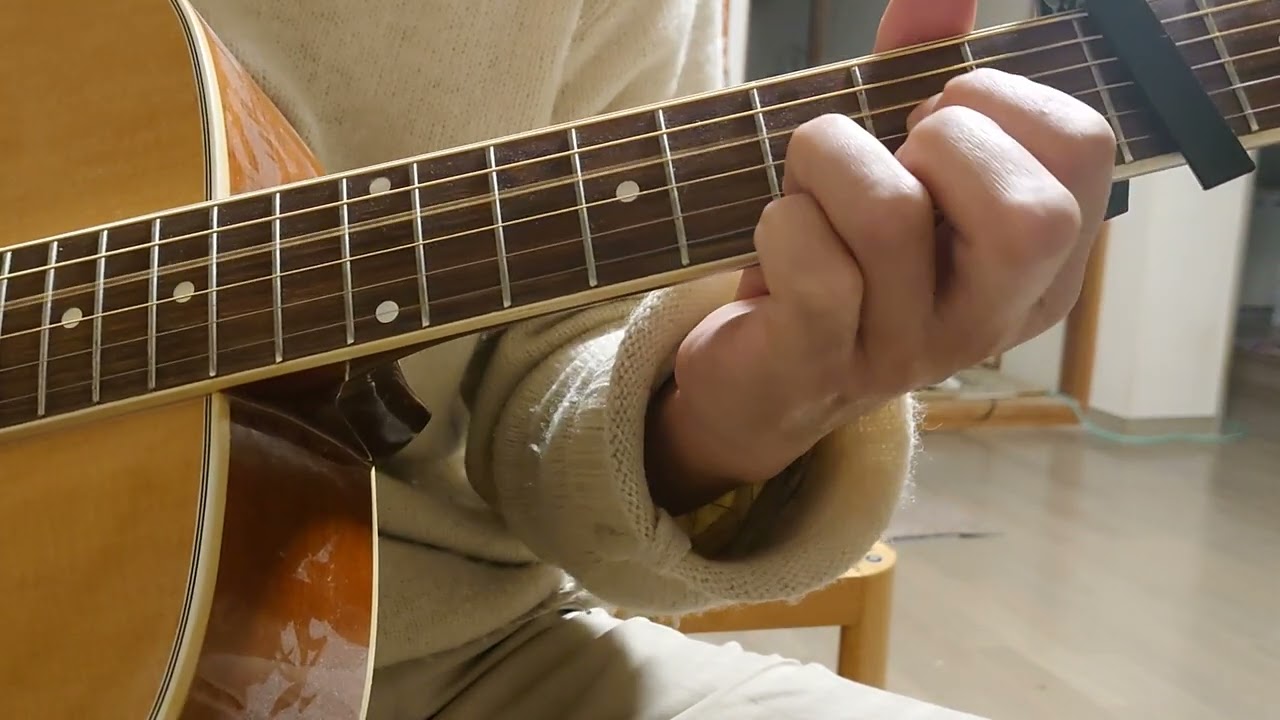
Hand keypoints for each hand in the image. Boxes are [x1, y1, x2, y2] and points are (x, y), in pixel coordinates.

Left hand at [645, 0, 1116, 513]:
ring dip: (828, 162)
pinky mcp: (822, 365)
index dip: (1002, 102)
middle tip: (895, 155)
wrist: (767, 379)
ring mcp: (910, 352)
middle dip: (943, 139)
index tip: (938, 119)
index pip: (1084, 150)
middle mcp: (991, 319)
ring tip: (813, 191)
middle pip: (1029, 212)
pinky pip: (814, 260)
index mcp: (1037, 266)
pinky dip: (781, 220)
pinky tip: (781, 242)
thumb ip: (921, 68)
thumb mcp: (894, 162)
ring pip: (890, 213)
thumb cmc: (839, 257)